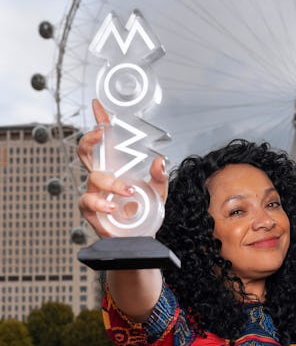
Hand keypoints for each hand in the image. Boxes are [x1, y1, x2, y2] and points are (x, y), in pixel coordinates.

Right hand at [78, 99, 168, 237]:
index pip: (104, 142)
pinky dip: (101, 204)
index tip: (98, 105)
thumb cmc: (144, 213)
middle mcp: (101, 177)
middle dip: (89, 140)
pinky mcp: (91, 211)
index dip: (99, 122)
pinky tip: (112, 207)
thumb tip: (160, 161)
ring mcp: (94, 193)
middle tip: (99, 134)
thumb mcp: (158, 192)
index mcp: (114, 168)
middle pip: (86, 152)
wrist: (140, 239)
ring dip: (111, 183)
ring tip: (128, 191)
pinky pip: (89, 202)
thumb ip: (160, 177)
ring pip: (93, 178)